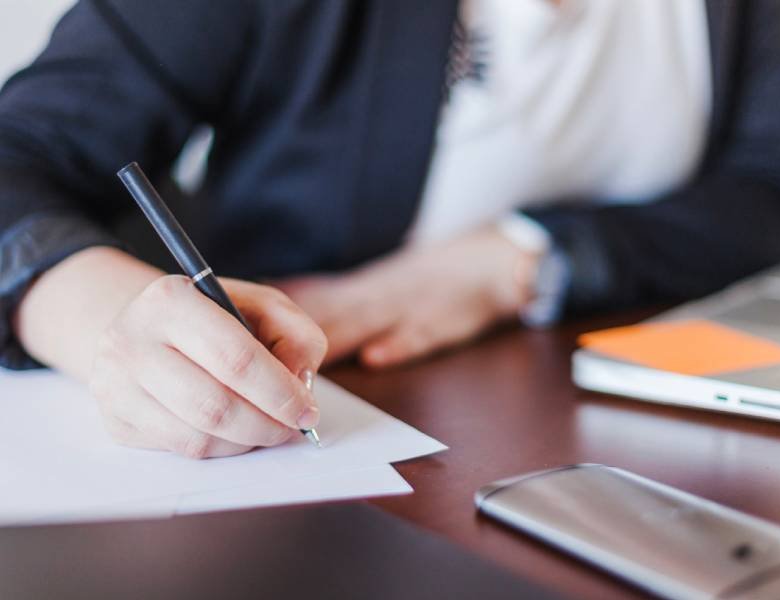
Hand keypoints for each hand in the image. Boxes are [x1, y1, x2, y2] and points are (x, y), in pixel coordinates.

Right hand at [89, 276, 326, 458]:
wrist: (146, 330)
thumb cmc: (213, 318)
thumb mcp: (262, 306)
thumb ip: (296, 336)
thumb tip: (300, 382)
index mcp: (171, 300)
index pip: (234, 357)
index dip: (280, 392)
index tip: (307, 409)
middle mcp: (131, 340)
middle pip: (214, 405)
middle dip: (267, 425)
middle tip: (293, 427)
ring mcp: (116, 384)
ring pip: (197, 437)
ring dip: (246, 442)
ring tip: (267, 427)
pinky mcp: (115, 420)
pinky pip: (179, 450)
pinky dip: (220, 448)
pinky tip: (235, 431)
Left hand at [276, 225, 536, 367]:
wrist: (488, 260)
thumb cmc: (427, 279)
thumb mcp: (376, 285)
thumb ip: (334, 299)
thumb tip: (280, 302)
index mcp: (360, 292)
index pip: (310, 305)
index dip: (274, 322)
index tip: (241, 334)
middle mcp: (377, 297)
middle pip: (328, 318)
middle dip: (292, 343)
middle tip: (259, 362)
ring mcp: (409, 308)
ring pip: (366, 323)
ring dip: (334, 343)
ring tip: (303, 367)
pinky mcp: (443, 320)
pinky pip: (421, 333)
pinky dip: (399, 344)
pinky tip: (379, 357)